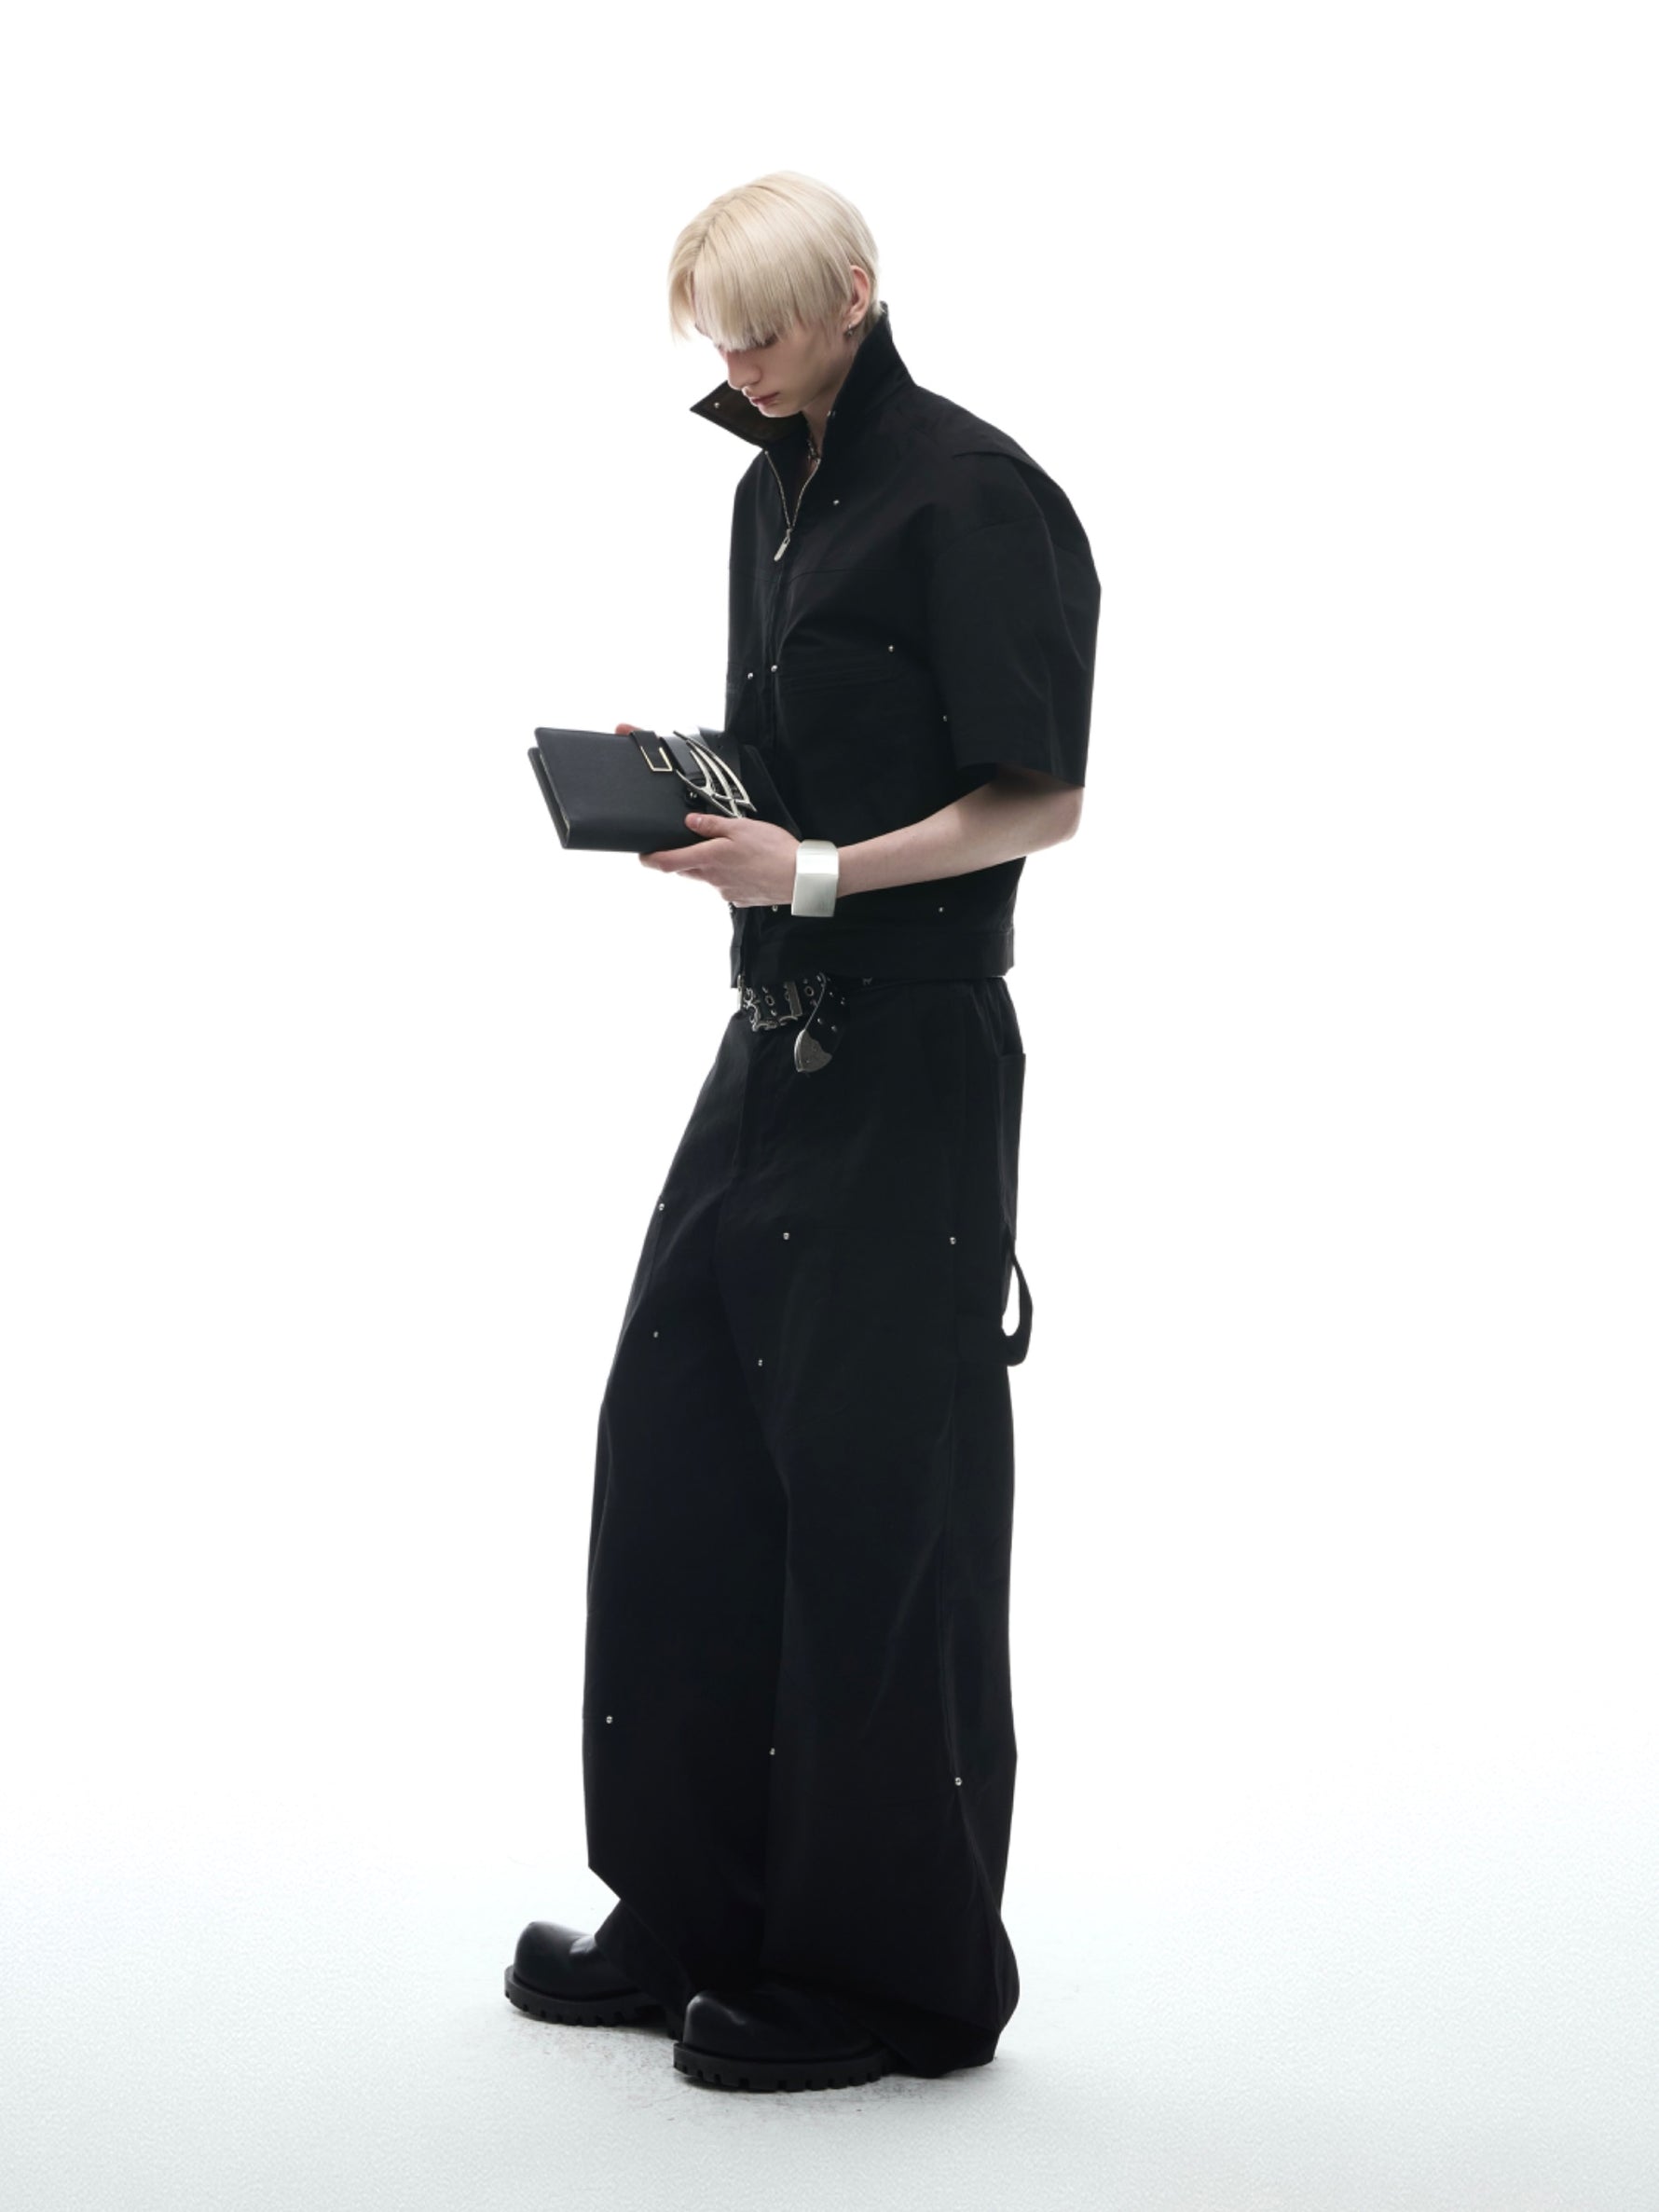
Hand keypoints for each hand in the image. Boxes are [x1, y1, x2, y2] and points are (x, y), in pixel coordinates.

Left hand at [639, 809, 800, 907]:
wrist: (799, 877)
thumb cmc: (773, 850)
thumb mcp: (740, 827)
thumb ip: (712, 824)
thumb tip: (690, 822)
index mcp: (708, 859)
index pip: (669, 863)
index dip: (652, 861)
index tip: (643, 857)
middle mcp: (712, 879)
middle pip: (686, 870)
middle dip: (684, 859)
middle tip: (695, 845)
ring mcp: (725, 891)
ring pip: (707, 878)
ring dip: (712, 867)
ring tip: (736, 853)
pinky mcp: (739, 899)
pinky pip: (726, 886)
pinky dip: (731, 877)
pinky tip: (748, 867)